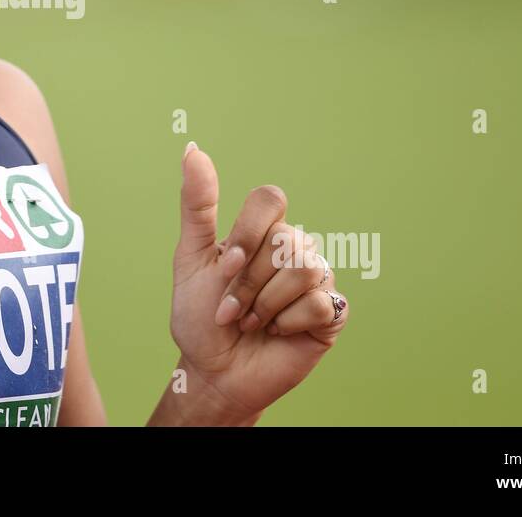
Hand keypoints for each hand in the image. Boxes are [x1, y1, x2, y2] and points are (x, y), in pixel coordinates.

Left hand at [167, 142, 348, 423]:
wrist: (213, 371)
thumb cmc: (201, 316)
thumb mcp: (191, 258)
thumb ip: (197, 204)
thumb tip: (192, 149)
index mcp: (262, 231)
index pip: (271, 199)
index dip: (248, 233)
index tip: (225, 266)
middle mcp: (293, 249)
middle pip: (284, 240)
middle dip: (248, 282)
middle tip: (233, 308)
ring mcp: (315, 280)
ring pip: (304, 269)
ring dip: (266, 304)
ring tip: (253, 321)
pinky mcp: (331, 313)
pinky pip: (319, 303)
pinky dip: (287, 323)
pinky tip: (278, 332)